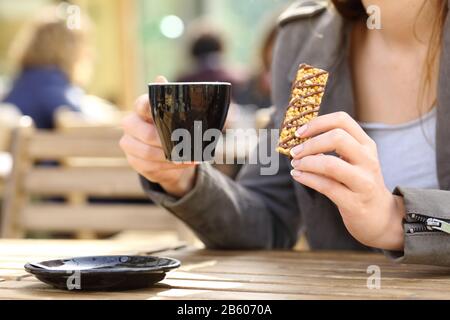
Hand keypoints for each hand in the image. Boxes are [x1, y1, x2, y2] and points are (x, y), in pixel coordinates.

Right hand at [120, 76, 196, 196]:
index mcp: (140, 108)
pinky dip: (170, 167)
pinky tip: (184, 163)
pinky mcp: (134, 162)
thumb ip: (170, 98)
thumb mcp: (174, 112)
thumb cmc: (171, 125)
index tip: (170, 114)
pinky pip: (151, 167)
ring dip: (171, 157)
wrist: (165, 150)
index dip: (153, 109)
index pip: (143, 106)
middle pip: (147, 134)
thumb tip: (160, 79)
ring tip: (191, 157)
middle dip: (169, 141)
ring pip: (148, 153)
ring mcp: (129, 144)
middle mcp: (130, 124)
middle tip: (187, 144)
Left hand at [290, 112, 404, 250]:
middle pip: (337, 138)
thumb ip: (333, 148)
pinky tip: (297, 175)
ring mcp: (363, 181)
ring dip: (307, 163)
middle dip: (310, 143)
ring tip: (295, 164)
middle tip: (295, 151)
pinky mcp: (354, 202)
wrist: (380, 217)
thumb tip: (300, 140)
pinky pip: (326, 186)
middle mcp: (368, 160)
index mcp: (366, 145)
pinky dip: (307, 178)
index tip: (299, 132)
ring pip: (331, 164)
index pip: (342, 120)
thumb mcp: (354, 161)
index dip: (317, 123)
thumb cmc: (358, 184)